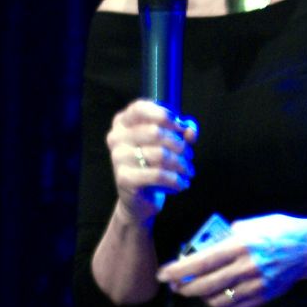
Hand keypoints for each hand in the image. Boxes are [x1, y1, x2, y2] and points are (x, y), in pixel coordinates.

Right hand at [106, 98, 196, 225]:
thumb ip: (182, 130)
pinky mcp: (124, 179)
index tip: (181, 127)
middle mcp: (116, 137)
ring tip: (188, 170)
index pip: (141, 109)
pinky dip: (175, 179)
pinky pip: (158, 175)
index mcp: (123, 122)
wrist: (139, 197)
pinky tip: (182, 183)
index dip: (164, 115)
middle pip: (156, 132)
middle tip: (189, 155)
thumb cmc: (155, 162)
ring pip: (160, 155)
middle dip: (179, 144)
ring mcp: (118, 158)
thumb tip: (190, 129)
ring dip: (181, 164)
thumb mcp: (170, 141)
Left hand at [157, 214, 306, 306]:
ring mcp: (255, 285)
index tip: (164, 273)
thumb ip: (230, 233)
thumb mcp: (252, 222)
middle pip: (205, 284)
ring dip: (200, 296)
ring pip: (217, 299)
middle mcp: (246, 267)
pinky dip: (218, 306)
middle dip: (184, 286)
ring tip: (195, 288)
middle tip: (174, 284)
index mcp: (241, 244)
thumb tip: (209, 243)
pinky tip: (214, 297)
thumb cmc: (278, 230)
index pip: (202, 261)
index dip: (179, 269)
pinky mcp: (262, 297)